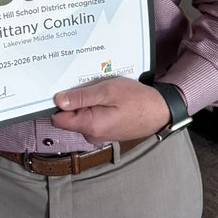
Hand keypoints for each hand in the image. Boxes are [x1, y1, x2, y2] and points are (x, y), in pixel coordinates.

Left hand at [52, 77, 169, 143]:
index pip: (58, 119)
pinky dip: (95, 105)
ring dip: (86, 101)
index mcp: (89, 126)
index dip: (58, 103)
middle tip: (87, 84)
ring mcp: (98, 133)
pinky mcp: (105, 129)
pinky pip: (92, 116)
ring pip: (81, 115)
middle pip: (69, 116)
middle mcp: (91, 134)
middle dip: (74, 99)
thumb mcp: (108, 91)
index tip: (63, 88)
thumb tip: (58, 101)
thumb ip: (82, 97)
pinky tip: (107, 96)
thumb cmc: (136, 99)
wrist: (160, 111)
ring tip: (100, 88)